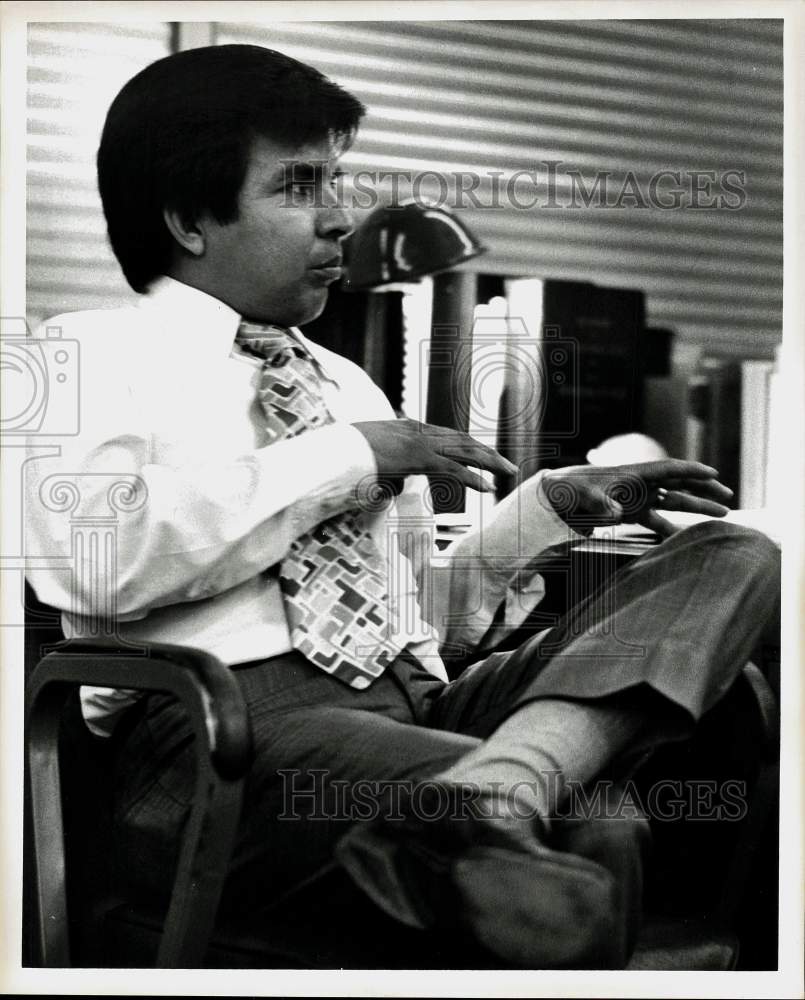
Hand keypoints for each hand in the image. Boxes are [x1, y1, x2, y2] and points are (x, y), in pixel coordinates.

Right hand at [353, 418, 517, 493]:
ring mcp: (418, 442)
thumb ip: (386, 474)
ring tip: (508, 472)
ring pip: (463, 450)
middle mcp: (418, 431)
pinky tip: (487, 488)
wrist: (333, 450)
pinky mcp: (416, 457)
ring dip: (489, 461)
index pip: (447, 436)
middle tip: (507, 466)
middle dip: (487, 453)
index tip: (486, 457)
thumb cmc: (345, 456)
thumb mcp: (370, 462)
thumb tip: (394, 490)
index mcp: (408, 429)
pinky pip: (451, 468)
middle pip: (462, 440)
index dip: (470, 447)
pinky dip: (471, 478)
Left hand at [539, 460, 733, 537]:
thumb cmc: (569, 490)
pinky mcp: (629, 513)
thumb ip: (599, 504)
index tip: (713, 474)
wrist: (554, 496)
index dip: (691, 470)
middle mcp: (639, 484)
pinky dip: (670, 529)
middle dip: (703, 490)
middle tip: (728, 497)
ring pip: (673, 502)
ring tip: (721, 515)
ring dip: (695, 508)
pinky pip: (656, 521)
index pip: (669, 469)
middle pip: (679, 484)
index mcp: (633, 474)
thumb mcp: (582, 495)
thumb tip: (615, 514)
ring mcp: (636, 499)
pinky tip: (684, 538)